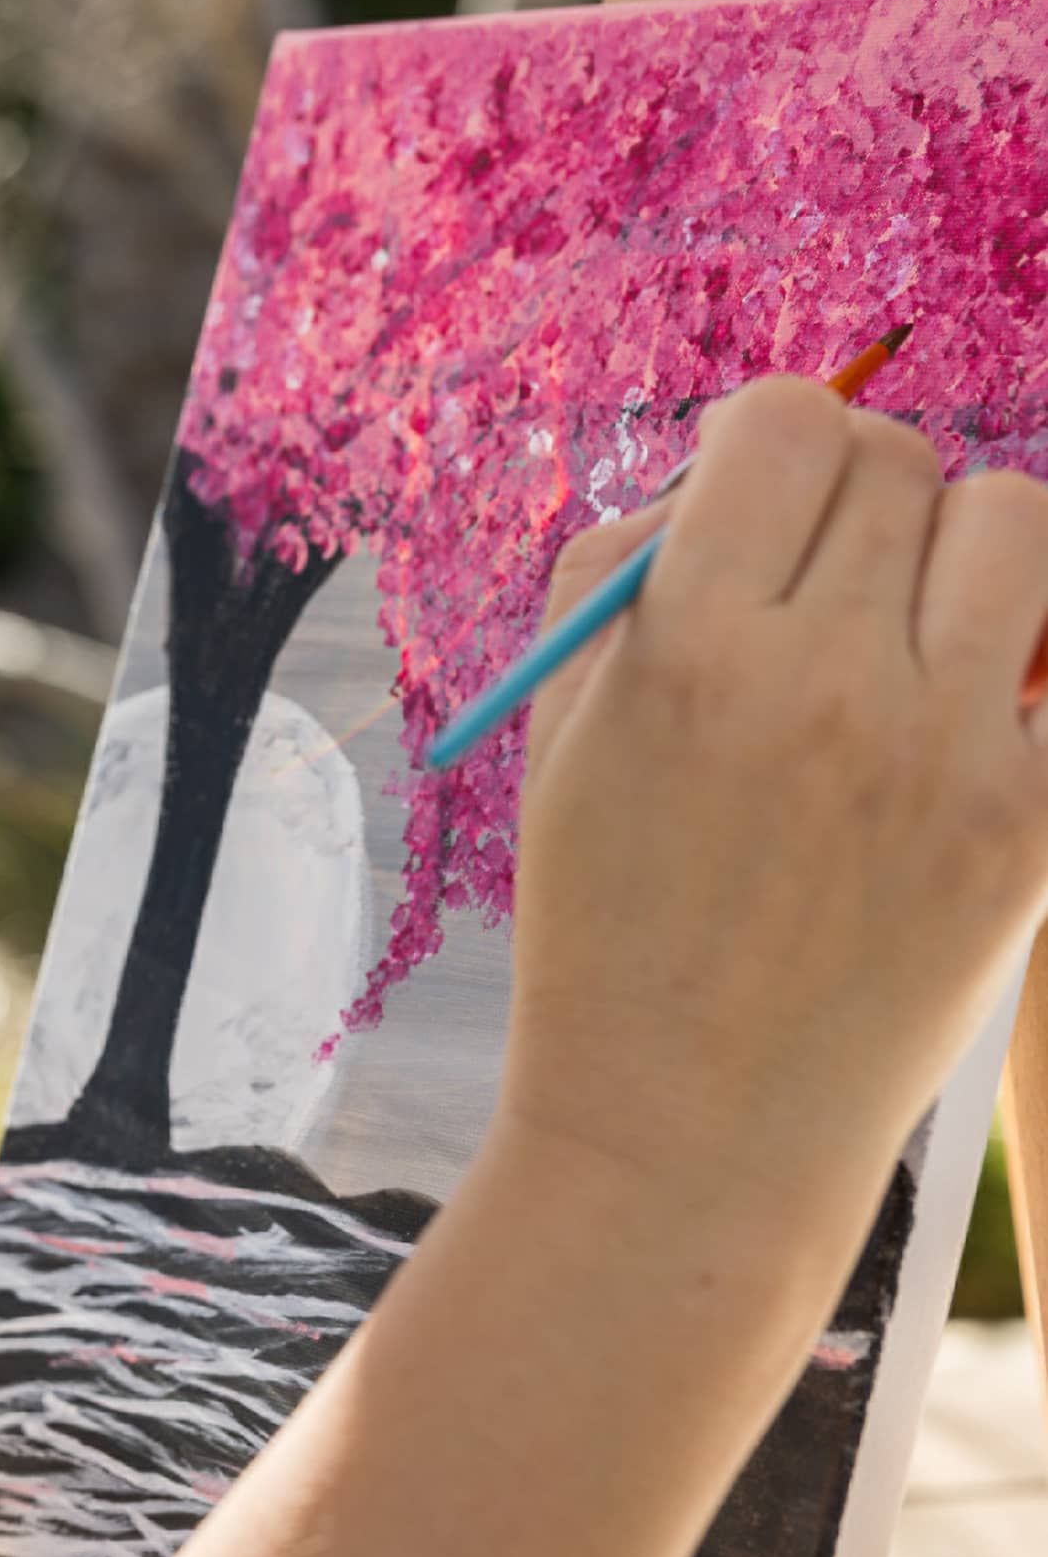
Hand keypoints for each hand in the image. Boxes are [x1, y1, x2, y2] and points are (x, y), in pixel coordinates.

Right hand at [502, 378, 1047, 1230]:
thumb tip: (726, 469)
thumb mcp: (556, 739)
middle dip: (859, 496)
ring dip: (960, 549)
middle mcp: (830, 683)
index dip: (771, 438)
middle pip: (903, 460)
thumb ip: (617, 573)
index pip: (785, 420)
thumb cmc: (602, 927)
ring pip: (1017, 522)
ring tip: (910, 635)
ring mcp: (948, 757)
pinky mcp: (1030, 831)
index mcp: (689, 649)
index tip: (763, 494)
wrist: (687, 1136)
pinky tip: (950, 728)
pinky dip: (1007, 669)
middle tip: (828, 582)